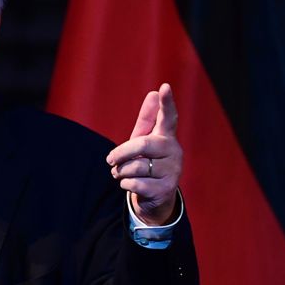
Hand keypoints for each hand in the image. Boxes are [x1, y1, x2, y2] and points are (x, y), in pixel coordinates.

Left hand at [106, 83, 181, 224]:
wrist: (154, 197)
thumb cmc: (147, 162)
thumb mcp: (144, 141)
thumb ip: (147, 119)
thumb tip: (153, 93)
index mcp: (167, 136)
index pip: (168, 117)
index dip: (167, 103)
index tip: (165, 87)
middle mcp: (174, 152)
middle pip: (143, 144)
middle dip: (121, 153)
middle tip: (110, 160)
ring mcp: (173, 171)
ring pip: (136, 167)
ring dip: (121, 171)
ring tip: (120, 173)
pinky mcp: (166, 189)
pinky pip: (135, 184)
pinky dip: (124, 184)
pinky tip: (128, 184)